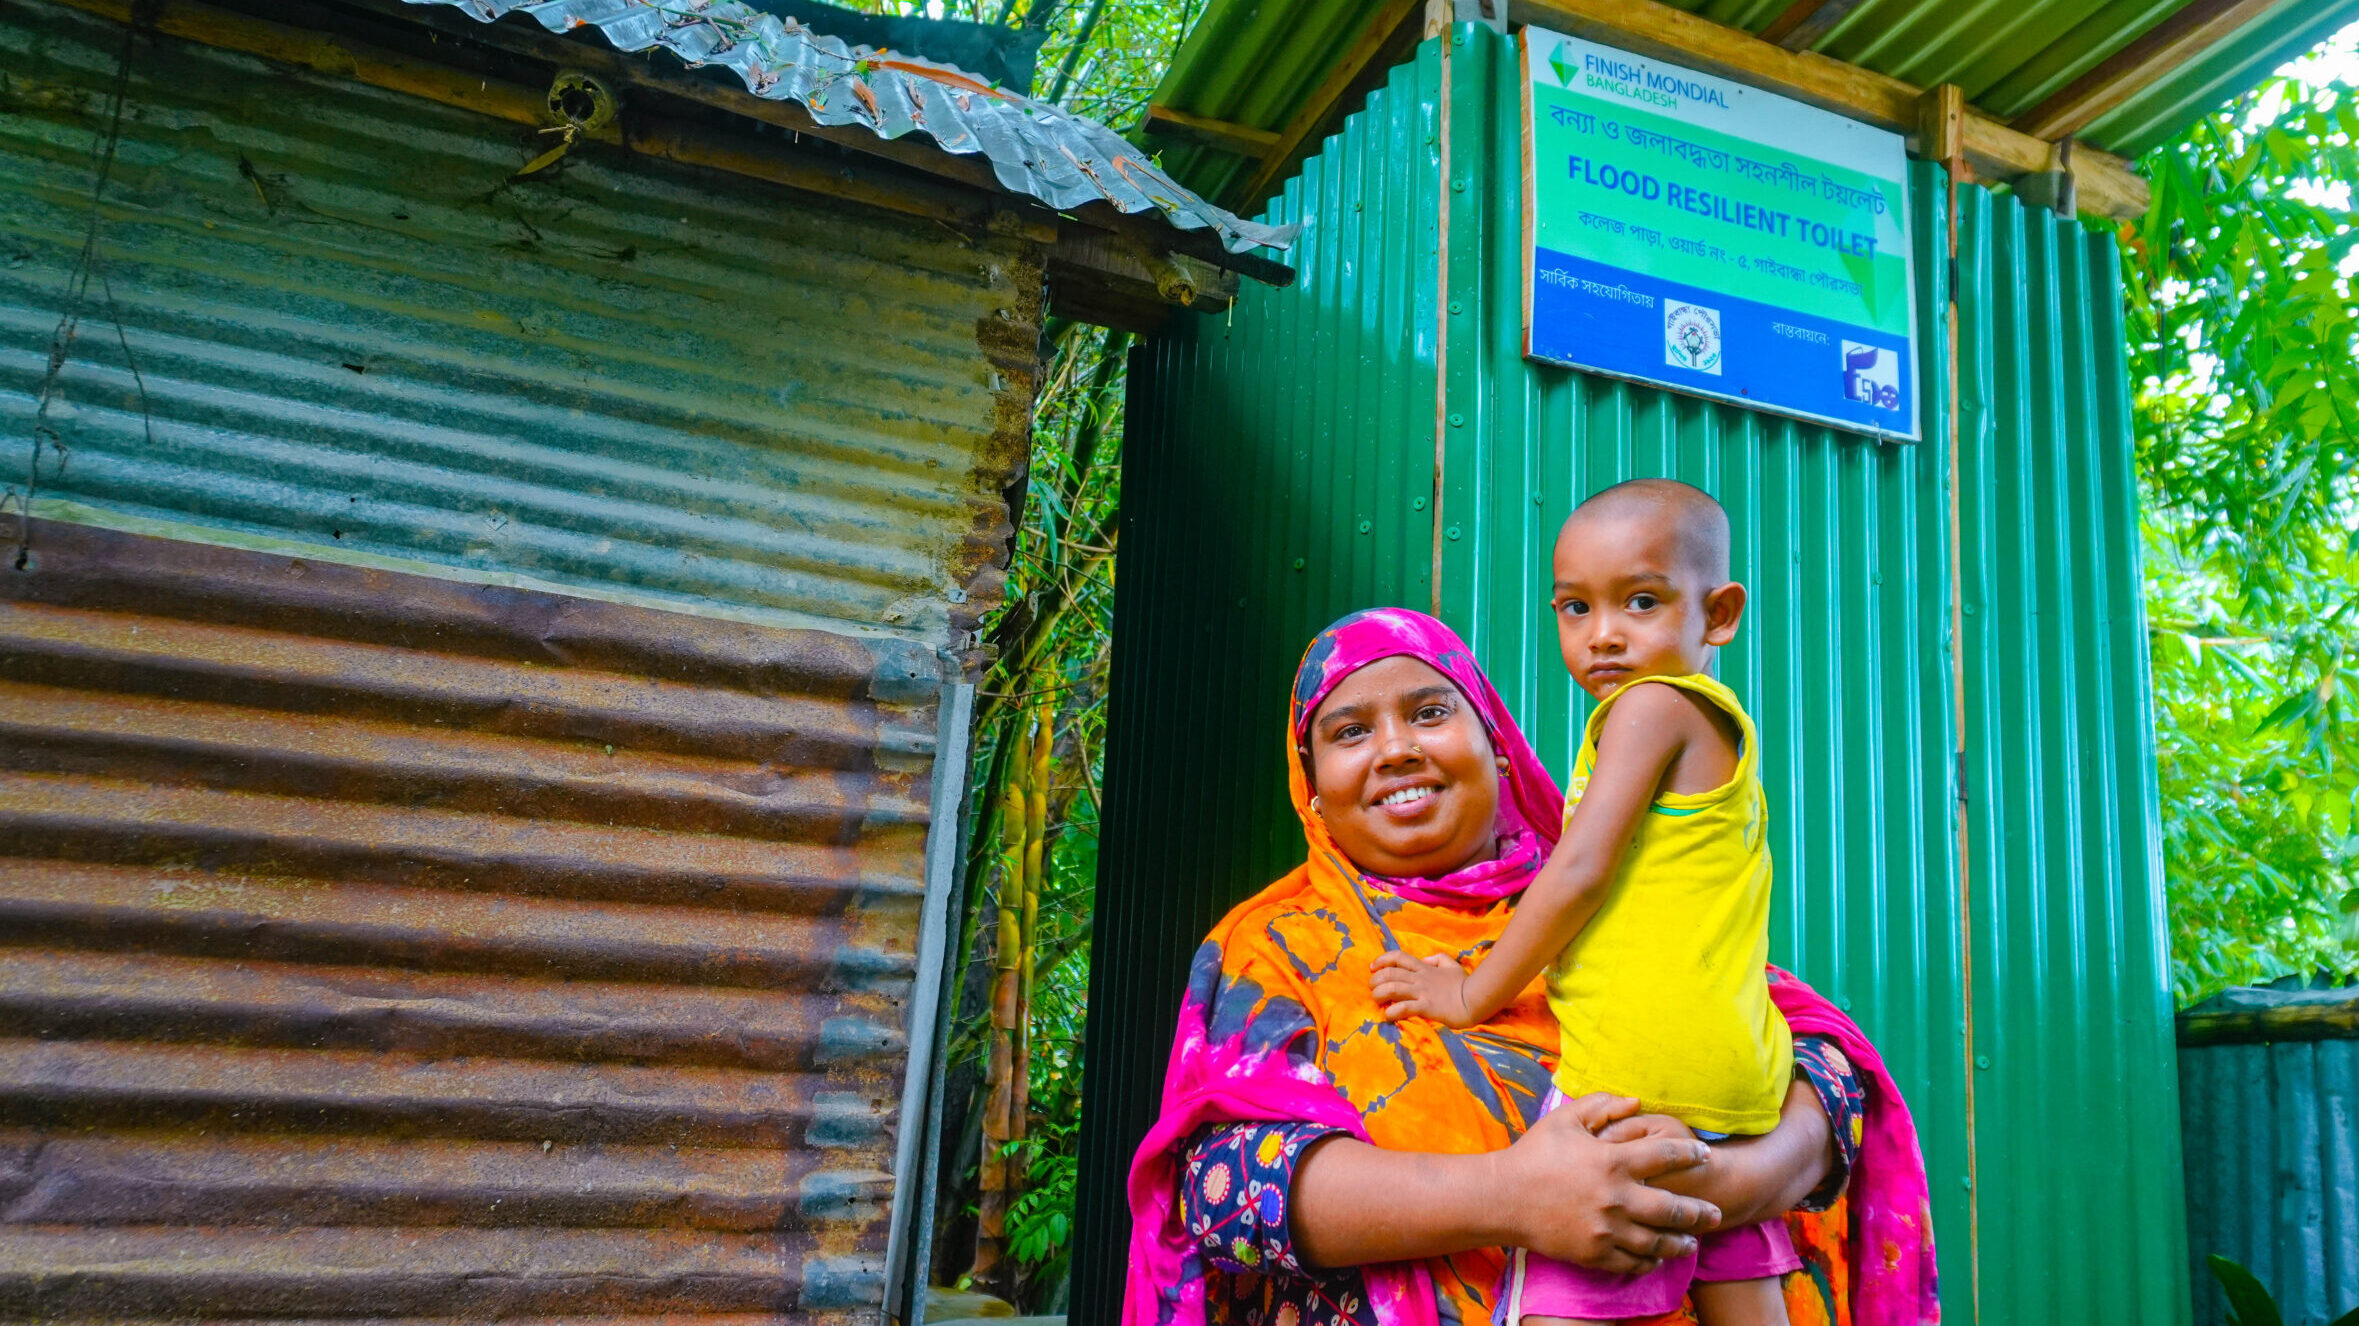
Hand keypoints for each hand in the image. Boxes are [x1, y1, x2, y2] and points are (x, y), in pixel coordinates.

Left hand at [1370, 950, 1475, 1026]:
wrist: (1476, 999)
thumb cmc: (1465, 984)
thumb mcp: (1452, 965)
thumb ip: (1438, 959)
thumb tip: (1426, 959)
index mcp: (1424, 968)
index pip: (1398, 957)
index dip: (1382, 960)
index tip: (1373, 967)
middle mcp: (1419, 978)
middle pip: (1390, 973)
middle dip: (1376, 980)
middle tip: (1372, 988)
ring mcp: (1422, 992)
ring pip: (1392, 988)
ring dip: (1379, 994)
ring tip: (1377, 1000)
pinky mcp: (1426, 1007)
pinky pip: (1403, 1008)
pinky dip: (1392, 1012)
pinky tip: (1388, 1016)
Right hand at [1499, 1094, 1720, 1274]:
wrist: (1503, 1198)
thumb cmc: (1533, 1154)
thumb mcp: (1564, 1119)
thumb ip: (1602, 1106)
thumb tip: (1636, 1101)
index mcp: (1612, 1161)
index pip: (1666, 1155)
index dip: (1691, 1153)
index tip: (1705, 1154)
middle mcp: (1616, 1197)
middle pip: (1673, 1208)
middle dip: (1700, 1212)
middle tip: (1715, 1213)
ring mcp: (1607, 1229)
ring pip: (1658, 1242)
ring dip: (1681, 1242)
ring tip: (1692, 1241)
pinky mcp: (1595, 1253)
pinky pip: (1633, 1262)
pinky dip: (1650, 1261)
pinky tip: (1658, 1257)